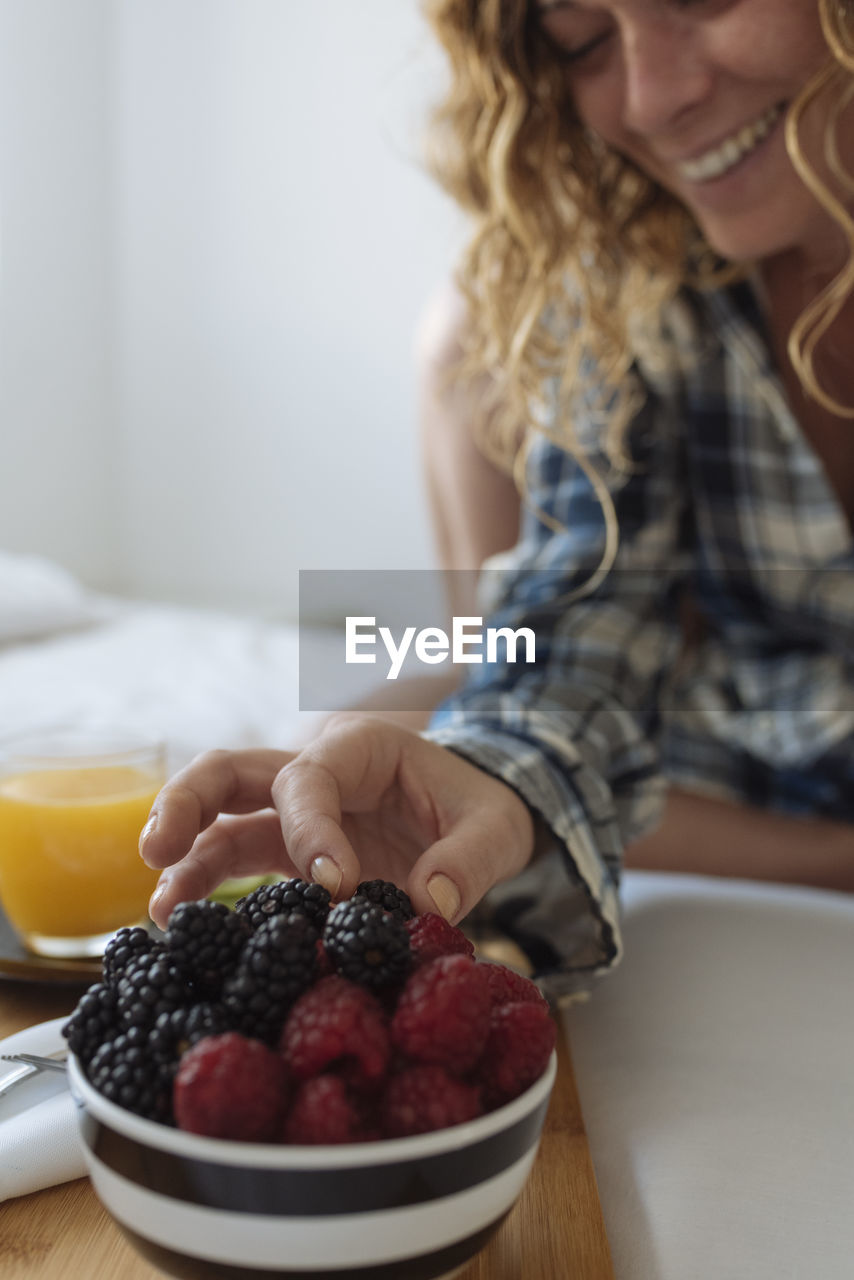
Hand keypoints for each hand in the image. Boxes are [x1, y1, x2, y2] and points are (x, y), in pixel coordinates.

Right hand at [140, 715, 535, 929]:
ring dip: (187, 858)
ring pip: (222, 818)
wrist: (479, 821)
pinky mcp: (290, 853)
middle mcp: (316, 773)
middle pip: (232, 770)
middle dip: (190, 803)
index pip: (312, 780)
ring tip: (160, 912)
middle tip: (159, 848)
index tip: (334, 885)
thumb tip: (431, 904)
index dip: (312, 830)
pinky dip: (209, 890)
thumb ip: (468, 860)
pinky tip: (184, 928)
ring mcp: (295, 814)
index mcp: (361, 749)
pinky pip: (238, 862)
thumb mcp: (496, 829)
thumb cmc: (482, 809)